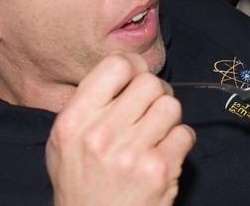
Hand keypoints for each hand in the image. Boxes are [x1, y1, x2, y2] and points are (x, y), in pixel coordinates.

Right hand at [47, 54, 195, 205]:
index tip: (137, 80)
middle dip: (156, 94)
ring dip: (169, 118)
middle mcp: (100, 135)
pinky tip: (165, 154)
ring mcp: (130, 154)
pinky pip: (185, 133)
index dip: (134, 68)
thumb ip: (88, 103)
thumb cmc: (80, 183)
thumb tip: (126, 68)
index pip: (116, 65)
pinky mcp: (158, 171)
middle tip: (150, 111)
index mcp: (73, 122)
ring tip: (156, 134)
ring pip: (171, 105)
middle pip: (149, 83)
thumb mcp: (64, 141)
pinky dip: (180, 142)